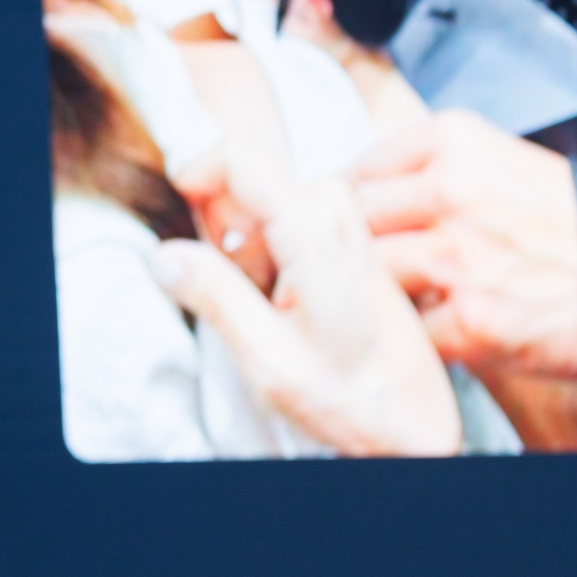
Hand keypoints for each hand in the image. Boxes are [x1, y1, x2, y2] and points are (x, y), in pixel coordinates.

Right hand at [154, 179, 460, 456]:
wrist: (413, 418)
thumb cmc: (348, 398)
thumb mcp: (268, 360)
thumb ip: (215, 298)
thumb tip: (163, 255)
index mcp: (315, 234)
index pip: (242, 158)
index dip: (196, 172)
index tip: (180, 207)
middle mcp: (338, 214)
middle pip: (249, 177)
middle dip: (220, 221)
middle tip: (228, 281)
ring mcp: (348, 223)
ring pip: (266, 199)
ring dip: (245, 239)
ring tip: (260, 298)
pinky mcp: (350, 238)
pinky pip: (289, 218)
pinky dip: (268, 248)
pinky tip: (280, 296)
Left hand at [351, 112, 576, 380]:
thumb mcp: (500, 165)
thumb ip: (431, 172)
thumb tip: (361, 196)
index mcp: (451, 143)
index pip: (356, 173)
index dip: (348, 209)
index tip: (350, 229)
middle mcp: (448, 192)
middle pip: (350, 223)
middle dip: (355, 251)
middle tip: (369, 271)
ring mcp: (456, 257)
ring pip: (368, 275)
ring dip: (381, 295)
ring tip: (407, 303)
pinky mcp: (470, 318)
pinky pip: (408, 330)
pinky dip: (419, 338)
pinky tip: (443, 331)